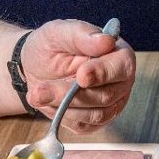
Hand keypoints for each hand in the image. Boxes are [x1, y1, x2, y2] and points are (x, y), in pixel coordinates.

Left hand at [20, 19, 135, 132]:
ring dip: (63, 107)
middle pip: (105, 96)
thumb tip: (106, 41)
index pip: (121, 68)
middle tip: (40, 90)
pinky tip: (48, 103)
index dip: (102, 74)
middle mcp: (121, 84)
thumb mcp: (58, 33)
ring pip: (95, 115)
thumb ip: (81, 34)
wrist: (36, 68)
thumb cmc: (51, 46)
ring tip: (37, 94)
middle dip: (70, 94)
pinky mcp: (96, 122)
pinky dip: (62, 117)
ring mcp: (112, 105)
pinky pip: (84, 126)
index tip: (81, 76)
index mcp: (119, 56)